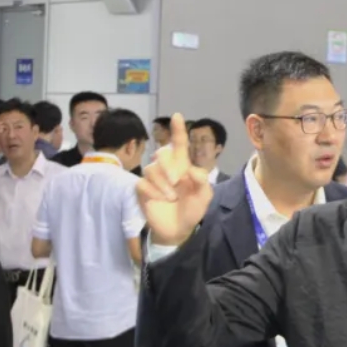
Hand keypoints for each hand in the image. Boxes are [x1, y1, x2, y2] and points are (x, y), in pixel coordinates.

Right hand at [137, 115, 211, 245]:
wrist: (179, 230)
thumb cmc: (192, 210)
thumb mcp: (204, 197)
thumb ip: (202, 181)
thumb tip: (190, 170)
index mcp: (182, 166)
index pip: (179, 144)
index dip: (177, 130)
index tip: (177, 116)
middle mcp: (166, 169)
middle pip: (162, 153)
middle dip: (169, 167)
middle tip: (177, 182)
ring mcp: (152, 179)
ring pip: (151, 169)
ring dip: (163, 184)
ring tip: (172, 198)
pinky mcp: (142, 190)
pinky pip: (142, 183)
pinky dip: (153, 192)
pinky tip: (160, 200)